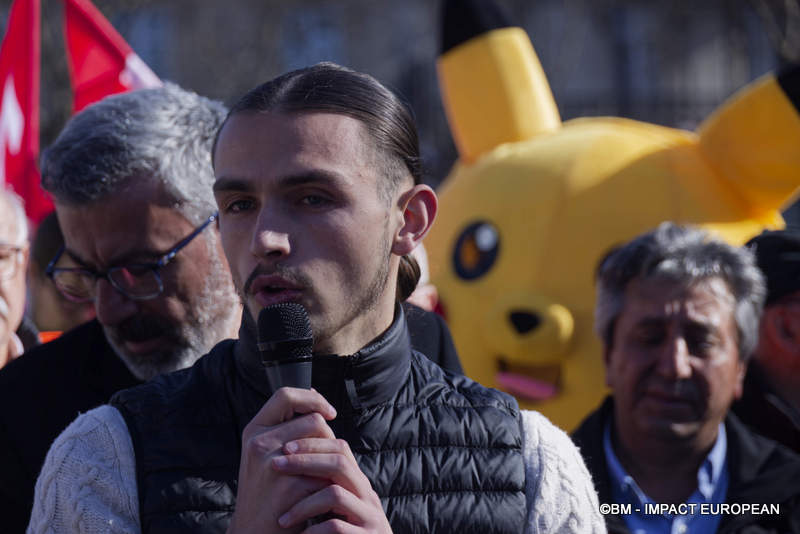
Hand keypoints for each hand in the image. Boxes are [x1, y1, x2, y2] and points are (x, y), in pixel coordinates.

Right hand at [227, 387, 337, 533]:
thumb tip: (316, 399)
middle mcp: (258, 443)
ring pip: (324, 445)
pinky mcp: (287, 486)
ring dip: (331, 460)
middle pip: (314, 420)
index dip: (312, 398)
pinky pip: (324, 472)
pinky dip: (328, 483)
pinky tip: (321, 496)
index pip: (285, 395)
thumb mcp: (266, 454)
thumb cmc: (268, 492)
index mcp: (254, 430)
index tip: (330, 412)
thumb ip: (286, 429)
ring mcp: (271, 464)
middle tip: (326, 459)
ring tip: (324, 477)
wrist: (254, 532)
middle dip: (328, 437)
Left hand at [272, 437, 392, 533]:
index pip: (341, 450)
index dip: (313, 444)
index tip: (285, 447)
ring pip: (335, 495)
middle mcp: (368, 497)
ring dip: (303, 505)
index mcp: (361, 486)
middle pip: (340, 464)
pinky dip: (313, 531)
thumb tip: (297, 458)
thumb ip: (331, 487)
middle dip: (304, 461)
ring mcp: (371, 518)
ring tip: (283, 520)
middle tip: (276, 465)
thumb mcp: (343, 509)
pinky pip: (336, 527)